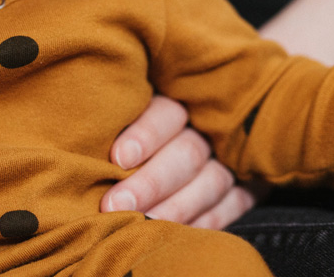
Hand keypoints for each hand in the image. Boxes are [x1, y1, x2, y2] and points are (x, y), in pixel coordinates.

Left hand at [100, 96, 258, 228]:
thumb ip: (121, 116)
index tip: (118, 157)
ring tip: (144, 224)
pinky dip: (206, 222)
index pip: (167, 113)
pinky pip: (233, 205)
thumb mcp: (139, 108)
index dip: (145, 133)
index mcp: (181, 99)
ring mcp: (233, 158)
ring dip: (176, 207)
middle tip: (115, 204)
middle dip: (151, 182)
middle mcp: (210, 127)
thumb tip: (83, 130)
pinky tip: (177, 234)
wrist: (221, 130)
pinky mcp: (250, 185)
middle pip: (186, 153)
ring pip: (211, 182)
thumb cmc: (147, 125)